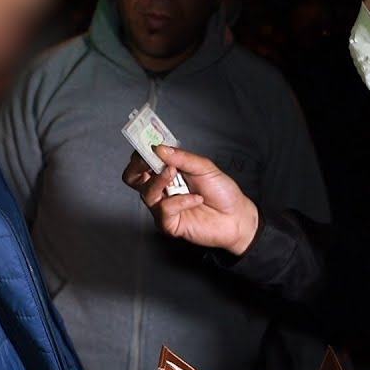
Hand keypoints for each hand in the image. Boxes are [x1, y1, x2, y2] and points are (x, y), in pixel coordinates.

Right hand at [122, 145, 259, 254]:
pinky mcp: (168, 224)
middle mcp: (161, 189)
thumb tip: (159, 148)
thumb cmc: (221, 192)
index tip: (148, 145)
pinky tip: (195, 199)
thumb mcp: (204, 167)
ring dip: (160, 180)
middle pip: (132, 178)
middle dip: (138, 166)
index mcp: (167, 172)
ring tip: (175, 175)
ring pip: (147, 193)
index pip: (143, 161)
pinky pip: (164, 210)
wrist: (236, 216)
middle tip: (151, 160)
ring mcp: (163, 207)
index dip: (141, 152)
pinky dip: (180, 202)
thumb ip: (182, 158)